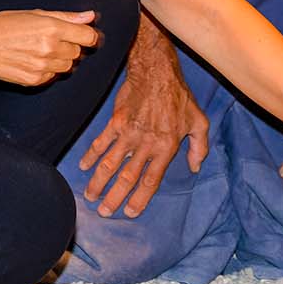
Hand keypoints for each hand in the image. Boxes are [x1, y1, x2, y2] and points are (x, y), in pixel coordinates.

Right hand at [0, 9, 98, 86]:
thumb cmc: (5, 24)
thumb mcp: (35, 14)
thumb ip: (66, 17)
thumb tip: (90, 16)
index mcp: (51, 28)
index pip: (88, 37)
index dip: (87, 35)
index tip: (81, 34)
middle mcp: (49, 48)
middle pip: (77, 52)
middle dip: (69, 46)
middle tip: (51, 39)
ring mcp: (42, 67)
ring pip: (67, 66)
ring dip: (59, 59)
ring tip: (40, 49)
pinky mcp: (34, 80)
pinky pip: (52, 76)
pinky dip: (47, 69)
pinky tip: (32, 60)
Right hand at [79, 24, 208, 217]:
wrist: (157, 71)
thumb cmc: (179, 96)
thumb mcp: (199, 121)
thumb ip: (199, 147)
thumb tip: (195, 167)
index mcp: (166, 147)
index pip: (151, 180)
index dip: (140, 198)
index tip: (130, 212)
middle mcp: (145, 143)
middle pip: (127, 177)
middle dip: (114, 197)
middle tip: (104, 212)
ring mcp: (128, 133)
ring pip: (109, 163)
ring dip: (98, 182)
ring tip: (90, 196)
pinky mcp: (115, 121)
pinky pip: (100, 142)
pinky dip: (91, 156)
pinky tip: (83, 167)